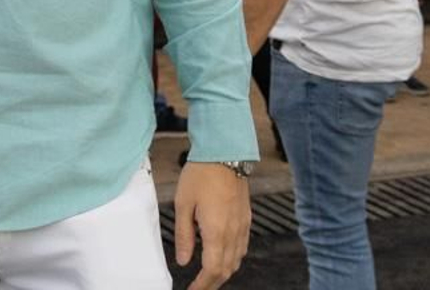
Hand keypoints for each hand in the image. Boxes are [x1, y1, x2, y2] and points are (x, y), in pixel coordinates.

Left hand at [174, 162, 249, 289]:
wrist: (225, 153)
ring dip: (223, 273)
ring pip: (236, 261)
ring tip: (208, 277)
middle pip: (226, 270)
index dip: (202, 285)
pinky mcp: (246, 219)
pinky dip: (232, 259)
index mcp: (216, 231)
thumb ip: (184, 235)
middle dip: (212, 284)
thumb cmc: (202, 174)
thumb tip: (183, 260)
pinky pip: (242, 247)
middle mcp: (233, 232)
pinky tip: (223, 257)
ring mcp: (242, 226)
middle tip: (198, 288)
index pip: (212, 270)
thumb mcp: (183, 204)